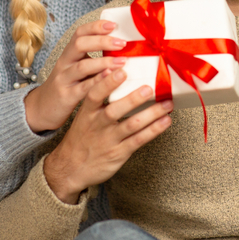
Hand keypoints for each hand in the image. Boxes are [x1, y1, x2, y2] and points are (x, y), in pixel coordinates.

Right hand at [23, 20, 129, 132]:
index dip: (96, 26)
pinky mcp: (66, 96)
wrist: (42, 109)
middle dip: (102, 41)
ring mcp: (64, 79)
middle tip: (122, 43)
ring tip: (122, 61)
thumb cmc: (67, 87)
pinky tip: (110, 78)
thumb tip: (124, 52)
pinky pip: (82, 88)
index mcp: (69, 54)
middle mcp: (65, 63)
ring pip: (82, 66)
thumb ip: (95, 61)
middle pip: (79, 44)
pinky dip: (97, 82)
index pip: (79, 33)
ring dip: (104, 62)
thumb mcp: (78, 70)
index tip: (114, 24)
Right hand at [42, 70, 172, 203]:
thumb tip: (112, 71)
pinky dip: (153, 130)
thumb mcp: (83, 116)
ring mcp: (109, 140)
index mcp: (87, 113)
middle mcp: (98, 125)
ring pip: (132, 125)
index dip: (107, 83)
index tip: (121, 71)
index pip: (95, 95)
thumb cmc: (81, 137)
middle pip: (115, 110)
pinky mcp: (119, 153)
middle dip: (133, 99)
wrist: (71, 168)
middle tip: (149, 88)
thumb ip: (97, 97)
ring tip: (167, 104)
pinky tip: (165, 121)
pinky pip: (138, 140)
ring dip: (151, 113)